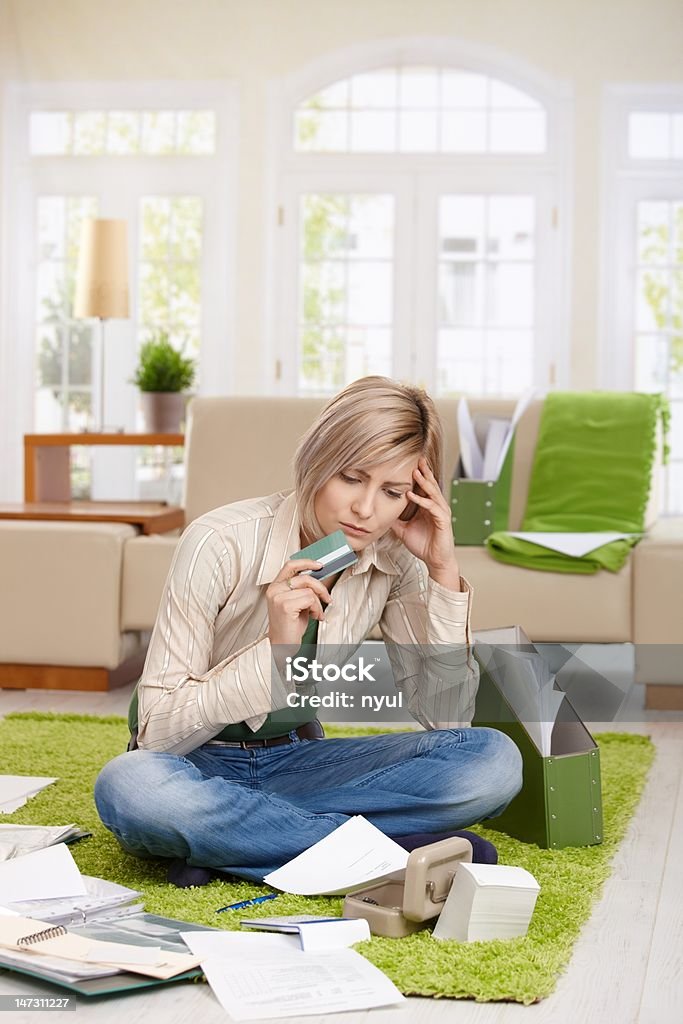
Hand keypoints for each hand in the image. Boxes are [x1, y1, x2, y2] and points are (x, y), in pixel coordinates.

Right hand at [266, 559, 331, 648]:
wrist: (283, 645)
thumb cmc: (290, 626)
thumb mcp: (297, 602)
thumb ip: (303, 589)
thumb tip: (318, 579)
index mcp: (275, 586)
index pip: (291, 566)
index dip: (306, 562)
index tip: (319, 565)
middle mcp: (275, 590)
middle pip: (305, 577)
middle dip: (321, 588)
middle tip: (327, 598)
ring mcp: (278, 597)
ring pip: (309, 590)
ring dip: (318, 603)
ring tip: (317, 613)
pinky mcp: (285, 605)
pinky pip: (309, 600)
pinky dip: (316, 609)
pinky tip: (314, 617)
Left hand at [390, 457, 459, 579]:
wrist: (435, 561)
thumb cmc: (423, 545)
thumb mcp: (403, 529)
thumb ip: (394, 519)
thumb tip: (379, 513)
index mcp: (428, 507)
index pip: (424, 487)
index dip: (419, 475)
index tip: (410, 463)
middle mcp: (436, 507)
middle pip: (430, 485)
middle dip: (424, 472)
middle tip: (418, 459)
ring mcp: (441, 513)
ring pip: (433, 493)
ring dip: (424, 483)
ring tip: (415, 472)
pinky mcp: (443, 521)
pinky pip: (433, 508)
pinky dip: (422, 501)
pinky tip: (413, 495)